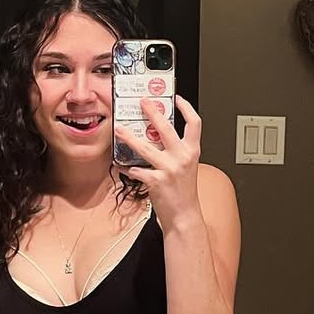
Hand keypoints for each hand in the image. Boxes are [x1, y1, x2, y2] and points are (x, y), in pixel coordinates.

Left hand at [115, 95, 202, 230]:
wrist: (184, 215)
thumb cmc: (184, 193)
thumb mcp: (187, 167)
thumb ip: (177, 152)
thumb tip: (158, 138)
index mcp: (192, 151)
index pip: (194, 123)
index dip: (186, 108)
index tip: (176, 98)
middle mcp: (182, 157)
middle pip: (166, 127)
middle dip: (152, 112)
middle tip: (143, 103)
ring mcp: (169, 169)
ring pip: (145, 147)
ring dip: (129, 137)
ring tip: (120, 130)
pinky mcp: (156, 181)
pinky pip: (137, 170)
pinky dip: (127, 168)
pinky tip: (121, 165)